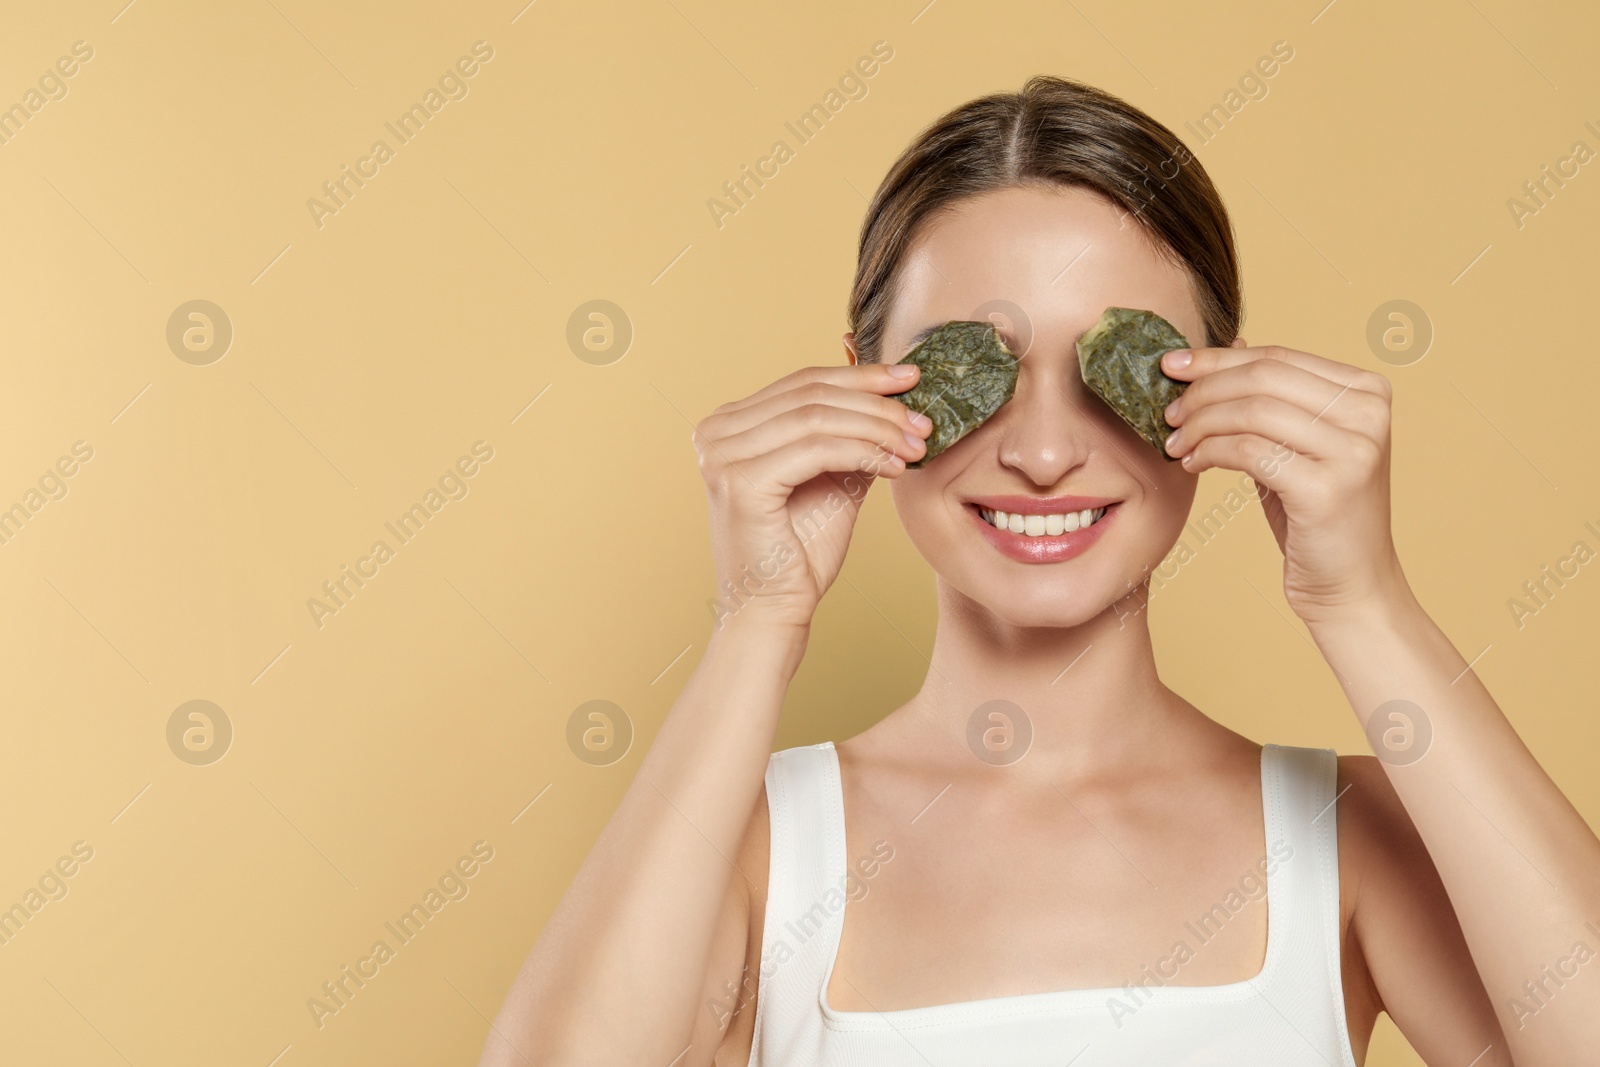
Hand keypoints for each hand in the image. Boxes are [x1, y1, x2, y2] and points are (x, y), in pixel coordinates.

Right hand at [693, 362, 932, 632]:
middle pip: (811, 394)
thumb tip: (894, 395)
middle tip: (923, 420)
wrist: (773, 611)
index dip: (861, 376)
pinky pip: (816, 449)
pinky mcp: (740, 482)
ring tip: (916, 445)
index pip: (804, 382)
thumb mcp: (831, 477)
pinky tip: (894, 467)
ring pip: (817, 417)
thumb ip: (848, 435)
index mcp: (729, 425)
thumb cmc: (799, 553)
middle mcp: (715, 432)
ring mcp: (722, 455)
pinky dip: (863, 452)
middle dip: (877, 404)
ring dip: (877, 428)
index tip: (911, 378)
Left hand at [1157, 343, 1408, 623]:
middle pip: (1262, 377)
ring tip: (1175, 442)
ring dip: (1201, 424)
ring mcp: (1354, 450)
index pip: (1277, 357)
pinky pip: (1247, 452)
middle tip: (1168, 411)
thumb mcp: (1296, 443)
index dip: (1217, 358)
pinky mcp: (1327, 488)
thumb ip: (1272, 396)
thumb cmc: (1316, 513)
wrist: (1351, 584)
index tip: (1171, 365)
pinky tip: (1191, 464)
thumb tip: (1229, 344)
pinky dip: (1209, 453)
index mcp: (1368, 391)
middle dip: (1203, 390)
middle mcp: (1369, 413)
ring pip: (1252, 411)